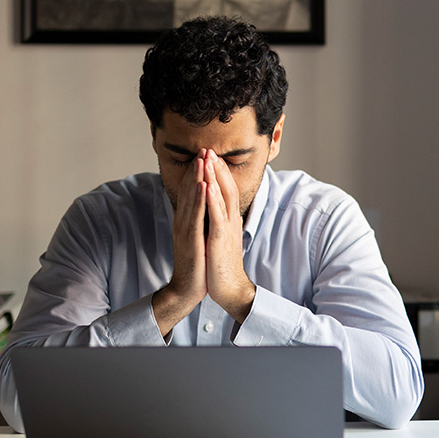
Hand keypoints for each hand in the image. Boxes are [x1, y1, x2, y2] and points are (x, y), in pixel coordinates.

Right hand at [152, 153, 207, 334]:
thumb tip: (203, 208)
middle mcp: (183, 221)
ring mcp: (186, 230)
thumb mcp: (197, 237)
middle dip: (196, 169)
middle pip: (190, 190)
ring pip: (192, 199)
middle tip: (203, 148)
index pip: (191, 192)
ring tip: (202, 159)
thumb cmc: (196, 263)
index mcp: (186, 220)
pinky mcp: (191, 240)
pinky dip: (200, 199)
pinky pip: (196, 216)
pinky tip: (204, 185)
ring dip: (197, 178)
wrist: (188, 288)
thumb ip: (197, 221)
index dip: (196, 173)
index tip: (204, 155)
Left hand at [203, 150, 255, 320]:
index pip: (225, 190)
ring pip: (222, 197)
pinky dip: (212, 199)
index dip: (219, 172)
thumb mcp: (219, 237)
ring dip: (215, 176)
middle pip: (226, 187)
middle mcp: (231, 221)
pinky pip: (217, 215)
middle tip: (209, 148)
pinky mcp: (220, 240)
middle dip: (217, 167)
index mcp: (229, 220)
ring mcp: (226, 229)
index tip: (211, 155)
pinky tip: (208, 185)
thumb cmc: (221, 265)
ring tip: (209, 158)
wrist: (229, 289)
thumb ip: (217, 221)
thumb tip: (211, 209)